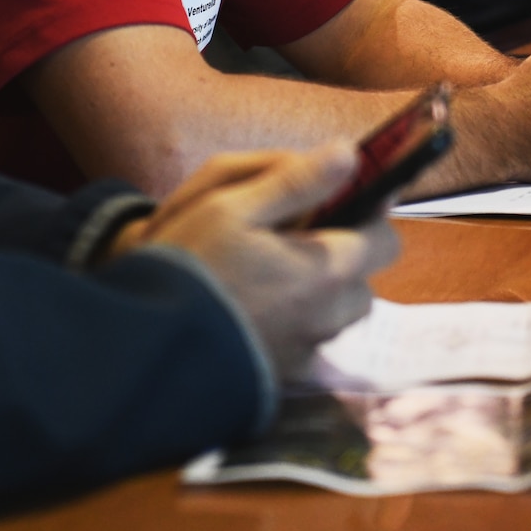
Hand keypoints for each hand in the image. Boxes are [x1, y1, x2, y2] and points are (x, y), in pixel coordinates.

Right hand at [113, 144, 398, 380]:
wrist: (145, 347)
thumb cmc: (191, 266)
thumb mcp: (233, 206)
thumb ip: (297, 179)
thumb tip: (350, 154)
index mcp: (328, 270)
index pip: (386, 240)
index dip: (366, 218)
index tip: (334, 204)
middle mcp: (330, 316)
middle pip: (363, 281)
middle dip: (341, 258)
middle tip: (293, 239)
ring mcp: (308, 350)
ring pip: (337, 313)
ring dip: (319, 291)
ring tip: (270, 273)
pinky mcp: (283, 375)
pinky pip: (309, 341)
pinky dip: (295, 322)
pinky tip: (255, 307)